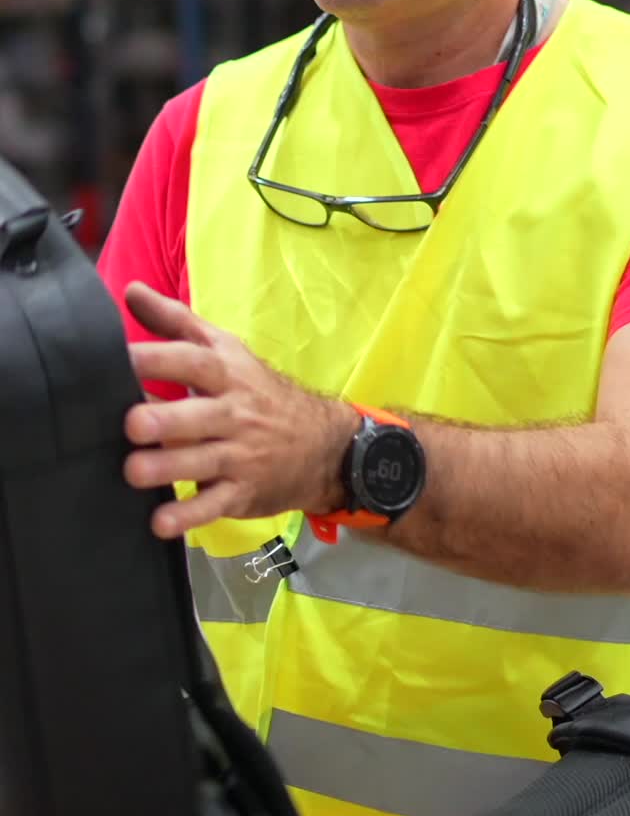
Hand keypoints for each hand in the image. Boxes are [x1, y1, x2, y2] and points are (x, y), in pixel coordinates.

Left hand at [122, 282, 357, 538]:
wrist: (323, 443)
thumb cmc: (258, 392)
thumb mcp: (226, 350)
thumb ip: (176, 322)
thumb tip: (130, 291)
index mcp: (227, 373)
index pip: (193, 361)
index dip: (157, 359)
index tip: (119, 360)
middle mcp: (235, 413)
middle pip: (200, 415)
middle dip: (167, 419)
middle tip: (132, 423)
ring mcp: (241, 455)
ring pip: (203, 462)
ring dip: (168, 468)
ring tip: (134, 472)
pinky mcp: (242, 492)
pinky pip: (214, 505)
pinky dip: (189, 516)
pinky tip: (161, 524)